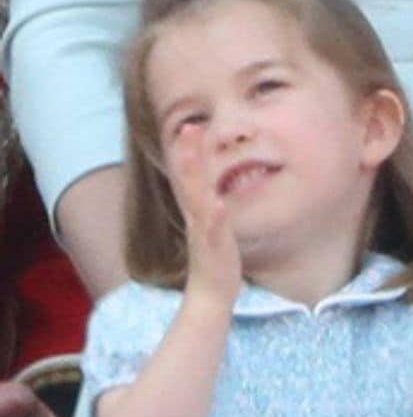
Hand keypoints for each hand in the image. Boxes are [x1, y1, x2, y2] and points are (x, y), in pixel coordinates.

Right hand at [169, 127, 242, 306]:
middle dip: (188, 155)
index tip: (192, 125)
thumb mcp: (213, 224)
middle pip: (188, 181)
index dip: (189, 152)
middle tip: (189, 128)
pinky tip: (218, 204)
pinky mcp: (213, 248)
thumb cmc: (216, 256)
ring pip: (197, 200)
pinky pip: (213, 230)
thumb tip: (215, 188)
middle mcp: (196, 216)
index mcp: (197, 209)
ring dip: (196, 177)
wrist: (212, 291)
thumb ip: (210, 204)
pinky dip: (215, 216)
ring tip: (196, 157)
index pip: (189, 177)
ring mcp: (204, 231)